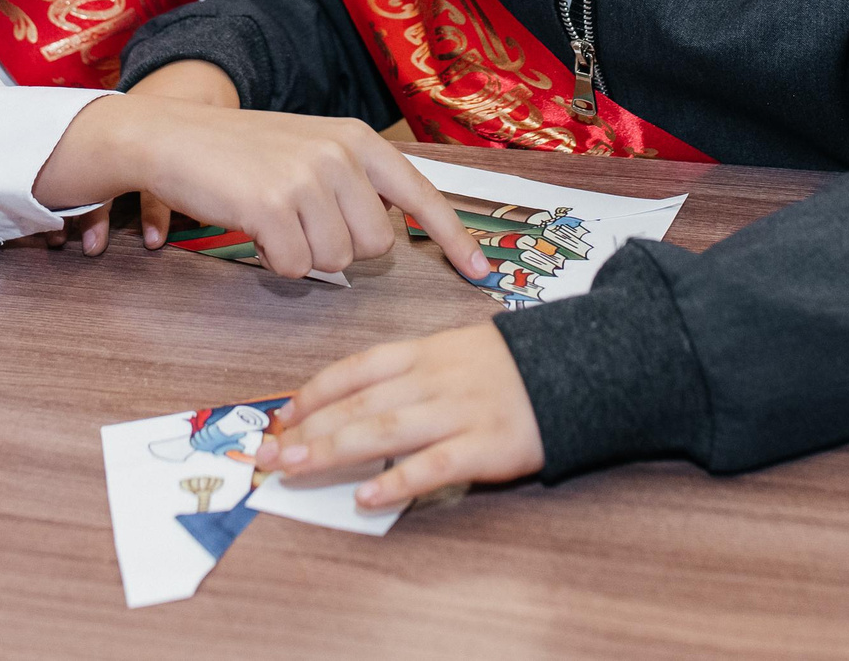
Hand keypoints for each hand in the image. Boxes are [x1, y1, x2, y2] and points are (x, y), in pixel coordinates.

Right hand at [35, 95, 492, 282]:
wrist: (173, 137)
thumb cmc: (243, 153)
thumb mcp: (310, 151)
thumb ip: (354, 185)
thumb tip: (388, 240)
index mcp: (358, 140)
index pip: (422, 196)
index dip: (454, 240)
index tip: (482, 273)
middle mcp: (341, 153)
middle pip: (375, 246)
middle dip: (341, 249)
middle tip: (301, 222)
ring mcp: (307, 176)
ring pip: (335, 260)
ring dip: (304, 255)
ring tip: (274, 220)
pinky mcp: (272, 204)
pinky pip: (294, 266)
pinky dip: (275, 262)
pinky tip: (255, 231)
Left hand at [255, 323, 543, 508]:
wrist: (581, 366)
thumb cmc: (510, 366)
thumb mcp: (456, 351)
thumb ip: (410, 374)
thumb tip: (353, 404)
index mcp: (425, 351)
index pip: (356, 369)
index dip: (315, 392)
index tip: (281, 415)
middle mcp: (435, 378)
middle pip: (359, 404)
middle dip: (308, 429)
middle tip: (268, 452)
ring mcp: (460, 411)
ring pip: (385, 430)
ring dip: (333, 450)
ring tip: (295, 468)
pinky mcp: (487, 445)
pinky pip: (434, 466)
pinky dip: (398, 481)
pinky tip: (367, 497)